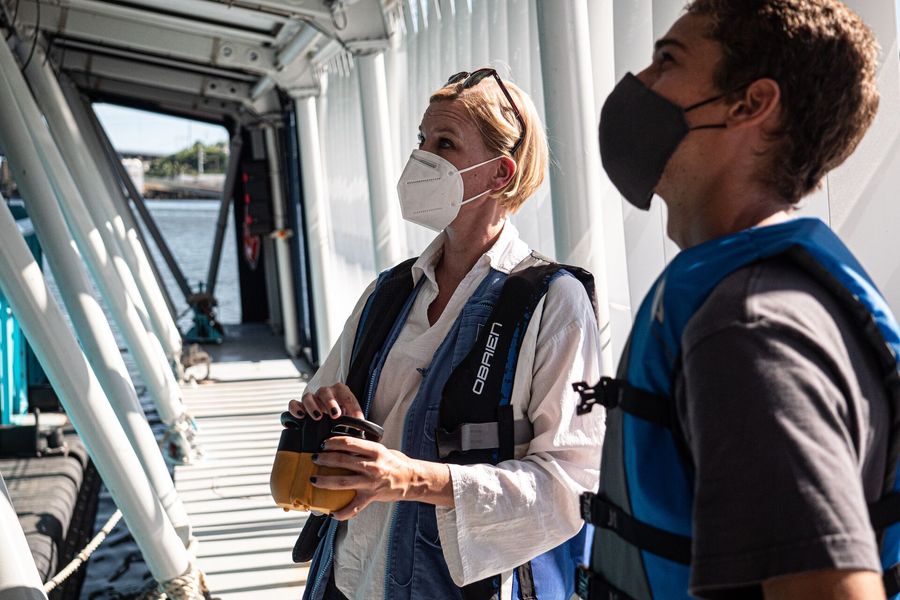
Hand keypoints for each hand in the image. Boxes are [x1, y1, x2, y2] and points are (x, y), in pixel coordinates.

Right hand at [288, 383, 363, 419]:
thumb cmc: (342, 420)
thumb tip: (362, 434)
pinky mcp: (299, 407)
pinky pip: (293, 403)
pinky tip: (300, 416)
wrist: (327, 423)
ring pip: (308, 396)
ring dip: (313, 406)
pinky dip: (295, 408)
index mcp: (341, 392)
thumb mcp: (351, 419)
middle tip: (335, 415)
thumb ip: (356, 423)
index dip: (353, 407)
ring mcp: (311, 399)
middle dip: (331, 402)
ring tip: (318, 417)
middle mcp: (325, 393)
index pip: (348, 396)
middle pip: (325, 392)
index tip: (356, 419)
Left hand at [311, 436, 453, 519]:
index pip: (349, 443)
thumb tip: (344, 446)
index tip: (324, 444)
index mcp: (375, 451)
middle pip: (342, 461)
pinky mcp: (371, 497)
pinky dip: (342, 512)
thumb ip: (364, 449)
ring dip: (325, 481)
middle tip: (315, 458)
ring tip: (314, 480)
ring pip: (342, 482)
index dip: (333, 442)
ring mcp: (371, 482)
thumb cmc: (396, 463)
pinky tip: (332, 513)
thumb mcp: (382, 450)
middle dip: (325, 459)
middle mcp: (372, 466)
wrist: (412, 479)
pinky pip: (354, 508)